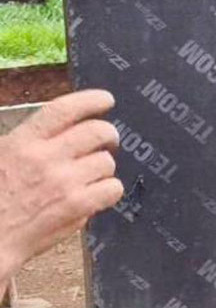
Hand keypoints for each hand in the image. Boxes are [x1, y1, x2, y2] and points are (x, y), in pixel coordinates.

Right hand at [0, 90, 123, 280]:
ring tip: (91, 176)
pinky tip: (96, 195)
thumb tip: (62, 130)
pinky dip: (109, 190)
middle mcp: (45, 158)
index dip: (91, 100)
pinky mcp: (76, 207)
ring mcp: (63, 183)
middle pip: (97, 131)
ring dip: (103, 167)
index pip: (64, 110)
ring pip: (106, 162)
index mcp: (22, 142)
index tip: (106, 100)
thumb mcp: (1, 156)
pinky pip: (112, 189)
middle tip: (107, 142)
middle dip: (109, 135)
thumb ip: (29, 142)